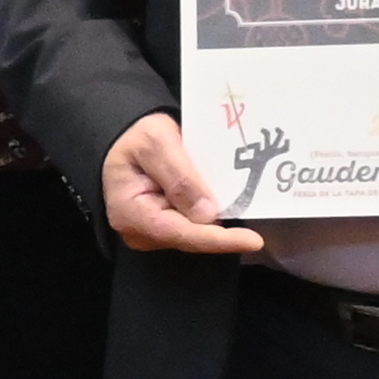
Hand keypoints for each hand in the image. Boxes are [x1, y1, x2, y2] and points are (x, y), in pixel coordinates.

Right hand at [101, 113, 270, 256]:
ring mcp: (150, 234)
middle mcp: (139, 232)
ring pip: (194, 234)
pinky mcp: (162, 229)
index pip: (181, 233)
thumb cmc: (136, 137)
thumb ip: (181, 176)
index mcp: (132, 213)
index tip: (253, 240)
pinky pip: (192, 227)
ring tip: (234, 198)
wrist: (125, 140)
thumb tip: (207, 213)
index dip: (219, 239)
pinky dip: (208, 215)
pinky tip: (221, 201)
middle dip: (222, 229)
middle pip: (191, 237)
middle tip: (249, 206)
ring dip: (216, 220)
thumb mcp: (157, 142)